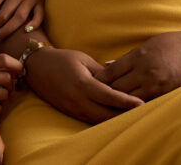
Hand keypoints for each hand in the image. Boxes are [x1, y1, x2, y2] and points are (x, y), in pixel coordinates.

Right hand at [24, 47, 142, 123]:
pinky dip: (104, 120)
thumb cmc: (62, 59)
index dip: (127, 102)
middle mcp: (78, 100)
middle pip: (106, 115)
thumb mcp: (84, 59)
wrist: (36, 67)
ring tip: (133, 118)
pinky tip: (115, 118)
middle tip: (144, 114)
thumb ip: (102, 72)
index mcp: (82, 84)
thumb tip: (121, 81)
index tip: (142, 104)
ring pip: (99, 121)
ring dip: (116, 121)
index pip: (109, 96)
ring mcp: (74, 109)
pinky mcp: (71, 113)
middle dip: (125, 116)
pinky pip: (91, 120)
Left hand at [94, 31, 180, 101]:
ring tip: (104, 107)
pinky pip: (145, 104)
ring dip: (117, 103)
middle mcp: (145, 72)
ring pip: (129, 99)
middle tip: (91, 97)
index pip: (110, 72)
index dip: (98, 79)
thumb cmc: (177, 44)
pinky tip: (126, 110)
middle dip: (103, 93)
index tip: (88, 83)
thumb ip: (128, 57)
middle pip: (116, 87)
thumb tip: (108, 65)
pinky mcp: (166, 95)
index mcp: (139, 56)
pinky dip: (134, 107)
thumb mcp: (150, 44)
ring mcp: (156, 85)